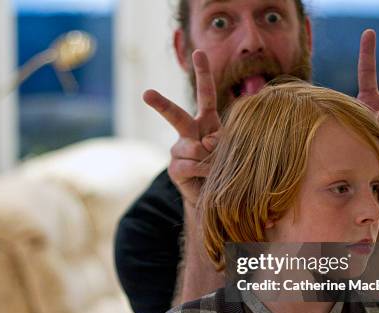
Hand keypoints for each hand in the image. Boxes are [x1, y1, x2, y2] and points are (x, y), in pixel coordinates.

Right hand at [143, 50, 220, 205]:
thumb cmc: (226, 167)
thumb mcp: (232, 149)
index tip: (199, 52)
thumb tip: (204, 143)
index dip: (203, 73)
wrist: (214, 195)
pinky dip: (204, 170)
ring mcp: (179, 150)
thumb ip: (222, 140)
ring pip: (193, 147)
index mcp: (206, 121)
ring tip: (217, 167)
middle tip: (146, 94)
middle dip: (160, 104)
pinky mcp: (174, 168)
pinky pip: (191, 164)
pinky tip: (208, 176)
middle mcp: (189, 132)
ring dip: (210, 158)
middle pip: (175, 115)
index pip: (205, 94)